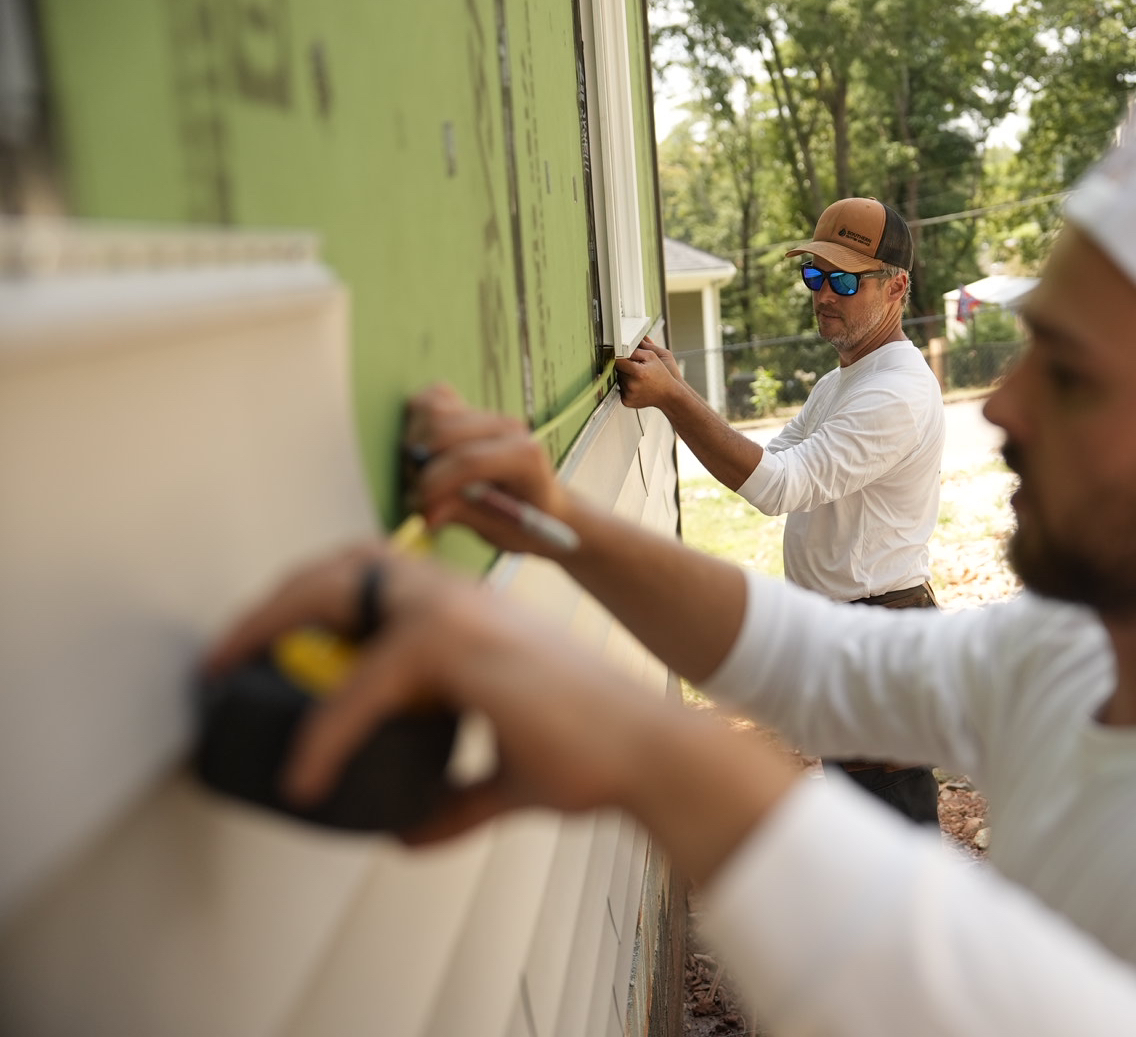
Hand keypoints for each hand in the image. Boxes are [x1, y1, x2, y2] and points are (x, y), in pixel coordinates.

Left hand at [205, 545, 665, 842]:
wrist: (647, 756)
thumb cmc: (594, 756)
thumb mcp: (506, 774)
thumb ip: (453, 797)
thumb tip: (403, 832)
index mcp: (474, 616)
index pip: (378, 579)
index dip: (316, 600)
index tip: (267, 646)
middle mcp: (461, 600)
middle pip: (346, 564)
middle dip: (276, 600)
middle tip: (226, 653)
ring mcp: (458, 615)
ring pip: (339, 591)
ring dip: (271, 625)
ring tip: (227, 668)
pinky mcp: (455, 650)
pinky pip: (360, 689)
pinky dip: (324, 733)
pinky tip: (307, 776)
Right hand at [406, 383, 573, 557]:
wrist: (539, 502)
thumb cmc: (523, 521)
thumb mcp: (498, 528)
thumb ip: (462, 514)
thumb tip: (426, 512)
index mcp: (524, 456)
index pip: (469, 460)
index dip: (434, 482)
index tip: (417, 505)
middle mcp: (508, 427)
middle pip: (443, 429)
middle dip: (420, 464)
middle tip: (417, 495)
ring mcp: (488, 414)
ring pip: (432, 410)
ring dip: (416, 442)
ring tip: (421, 475)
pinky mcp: (470, 409)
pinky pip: (432, 399)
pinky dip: (418, 421)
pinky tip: (426, 452)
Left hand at [615, 337, 686, 409]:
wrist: (668, 395)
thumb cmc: (662, 376)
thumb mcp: (652, 357)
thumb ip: (635, 351)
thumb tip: (622, 349)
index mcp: (637, 372)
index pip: (617, 360)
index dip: (619, 356)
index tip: (621, 355)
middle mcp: (631, 385)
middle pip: (618, 370)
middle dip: (625, 367)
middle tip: (637, 369)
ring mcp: (628, 394)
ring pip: (619, 379)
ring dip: (626, 376)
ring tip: (639, 378)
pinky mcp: (626, 401)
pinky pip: (620, 389)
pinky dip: (626, 387)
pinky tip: (637, 386)